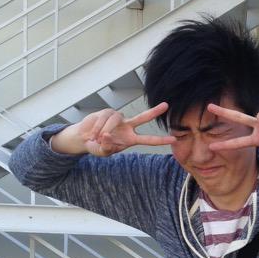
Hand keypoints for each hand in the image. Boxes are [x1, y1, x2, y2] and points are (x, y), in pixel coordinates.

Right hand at [51, 103, 175, 156]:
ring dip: (104, 131)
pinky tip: (92, 134)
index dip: (160, 140)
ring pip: (114, 120)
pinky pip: (104, 118)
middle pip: (143, 118)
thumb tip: (107, 136)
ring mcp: (118, 118)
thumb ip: (107, 147)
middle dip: (154, 111)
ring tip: (96, 139)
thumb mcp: (103, 152)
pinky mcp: (107, 112)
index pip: (148, 139)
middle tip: (166, 105)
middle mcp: (127, 126)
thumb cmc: (98, 146)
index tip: (174, 139)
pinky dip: (97, 128)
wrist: (84, 138)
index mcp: (130, 139)